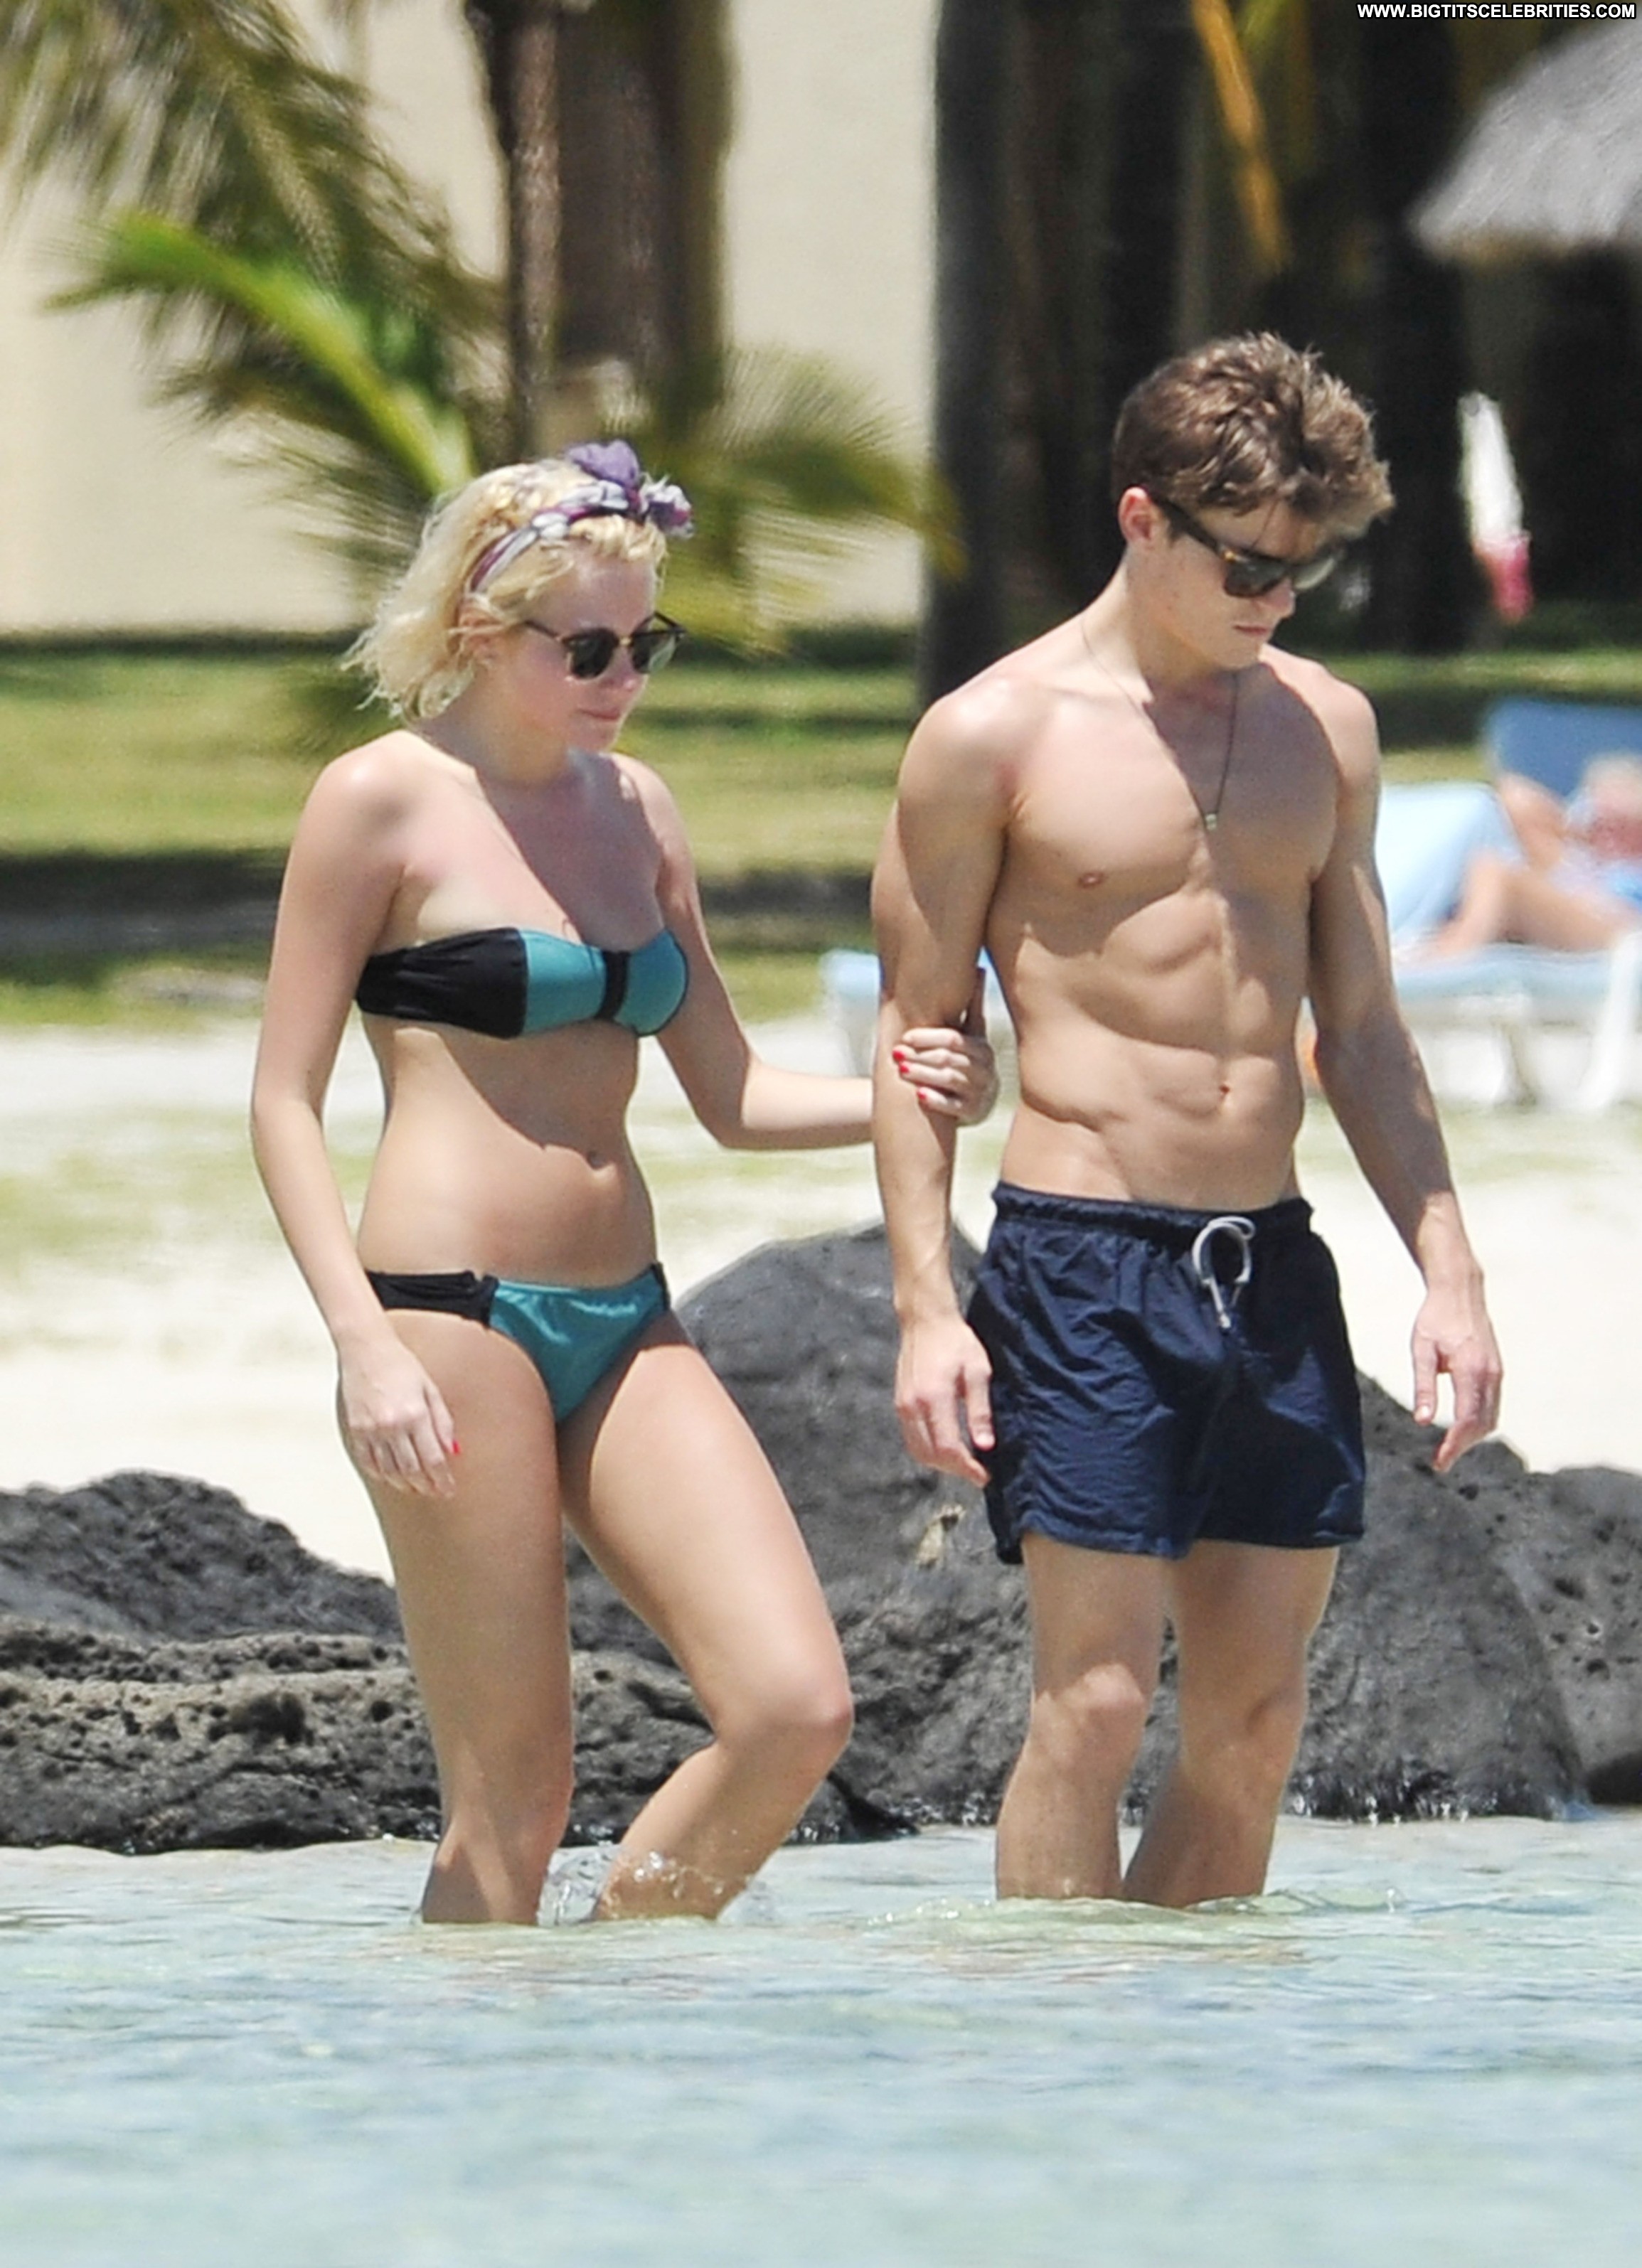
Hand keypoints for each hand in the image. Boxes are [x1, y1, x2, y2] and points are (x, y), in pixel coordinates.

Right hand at [338, 1332, 459, 1497]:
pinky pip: (368, 1462)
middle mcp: (393, 1426)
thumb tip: (452, 1451)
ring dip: (405, 1484)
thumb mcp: (431, 1390)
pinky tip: (392, 1477)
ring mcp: (371, 1430)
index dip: (442, 1479)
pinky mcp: (355, 1430)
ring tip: (416, 1487)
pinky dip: (382, 1474)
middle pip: (412, 1470)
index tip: (448, 1489)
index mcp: (415, 1414)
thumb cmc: (401, 1365)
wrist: (366, 1350)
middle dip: (426, 1486)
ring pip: (390, 1471)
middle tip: (435, 1492)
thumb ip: (443, 1422)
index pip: (433, 1459)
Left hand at [893, 968, 1000, 1125]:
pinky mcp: (975, 1113)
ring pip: (949, 1080)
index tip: (906, 1036)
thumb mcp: (969, 1034)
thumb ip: (971, 1007)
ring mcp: (982, 1092)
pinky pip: (955, 1107)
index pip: (954, 1039)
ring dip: (923, 1074)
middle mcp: (986, 1069)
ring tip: (901, 1070)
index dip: (929, 1037)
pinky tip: (918, 1096)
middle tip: (896, 1052)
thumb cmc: (962, 1060)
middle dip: (920, 1055)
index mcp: (982, 1047)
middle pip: (949, 1059)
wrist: (968, 1101)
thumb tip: (979, 968)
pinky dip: (937, 1100)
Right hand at [895, 1312, 994, 1483]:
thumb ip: (980, 1410)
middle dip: (955, 1470)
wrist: (925, 1321)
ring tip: (964, 1463)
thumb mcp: (978, 1372)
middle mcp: (913, 1406)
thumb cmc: (957, 1342)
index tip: (985, 1476)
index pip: (948, 1448)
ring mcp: (902, 1406)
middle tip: (978, 1472)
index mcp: (934, 1398)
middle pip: (931, 1456)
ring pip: (918, 1451)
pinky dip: (928, 1451)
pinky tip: (947, 1447)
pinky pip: (911, 1439)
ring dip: (940, 1463)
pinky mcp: (899, 1404)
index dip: (967, 1468)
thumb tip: (985, 1445)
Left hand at [1410, 1275, 1501, 1471]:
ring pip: (1491, 1417)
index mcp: (1470, 1369)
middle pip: (1482, 1424)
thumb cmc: (1435, 1319)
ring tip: (1449, 1448)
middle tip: (1440, 1461)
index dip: (1454, 1445)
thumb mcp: (1421, 1351)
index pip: (1466, 1419)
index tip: (1440, 1461)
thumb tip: (1422, 1421)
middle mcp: (1490, 1374)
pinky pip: (1492, 1405)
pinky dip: (1479, 1422)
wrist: (1460, 1292)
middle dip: (1463, 1446)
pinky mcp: (1497, 1370)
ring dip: (1472, 1437)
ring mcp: (1497, 1372)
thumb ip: (1423, 1387)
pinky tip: (1461, 1428)